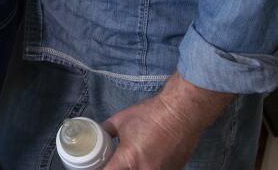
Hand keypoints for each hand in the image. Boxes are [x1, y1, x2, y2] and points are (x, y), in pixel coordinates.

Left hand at [101, 74, 232, 169]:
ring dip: (135, 168)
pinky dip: (148, 168)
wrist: (181, 113)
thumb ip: (105, 131)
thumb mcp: (120, 120)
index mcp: (129, 159)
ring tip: (134, 158)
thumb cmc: (150, 115)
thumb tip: (96, 135)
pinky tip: (148, 158)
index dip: (102, 169)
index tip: (102, 165)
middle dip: (119, 168)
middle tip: (116, 162)